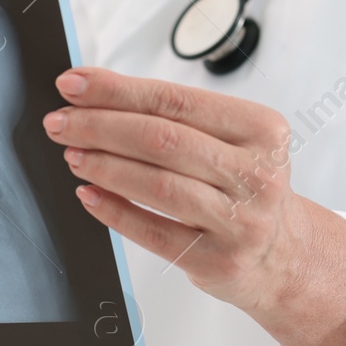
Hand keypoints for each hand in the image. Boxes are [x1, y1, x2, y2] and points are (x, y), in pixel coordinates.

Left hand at [43, 67, 345, 345]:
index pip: (175, 100)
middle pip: (162, 140)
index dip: (117, 91)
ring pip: (157, 185)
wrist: (285, 256)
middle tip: (60, 122)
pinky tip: (89, 195)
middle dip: (99, 126)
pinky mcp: (217, 261)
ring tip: (73, 155)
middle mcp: (256, 174)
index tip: (74, 85)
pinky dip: (115, 211)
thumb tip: (96, 95)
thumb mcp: (233, 142)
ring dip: (104, 166)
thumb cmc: (246, 188)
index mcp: (262, 130)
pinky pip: (153, 232)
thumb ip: (176, 117)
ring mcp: (240, 221)